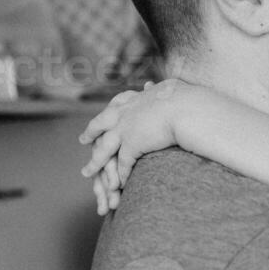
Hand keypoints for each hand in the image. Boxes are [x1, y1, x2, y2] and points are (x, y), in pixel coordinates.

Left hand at [77, 79, 187, 213]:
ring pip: (104, 149)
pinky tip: (118, 184)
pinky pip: (122, 164)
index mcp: (134, 99)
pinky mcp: (132, 146)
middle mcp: (124, 114)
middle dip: (90, 133)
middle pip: (100, 125)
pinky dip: (120, 175)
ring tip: (87, 172)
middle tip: (83, 140)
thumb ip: (156, 89)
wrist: (185, 109)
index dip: (108, 112)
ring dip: (95, 163)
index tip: (103, 117)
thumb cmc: (184, 99)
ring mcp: (125, 130)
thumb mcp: (166, 89)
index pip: (116, 104)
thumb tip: (151, 85)